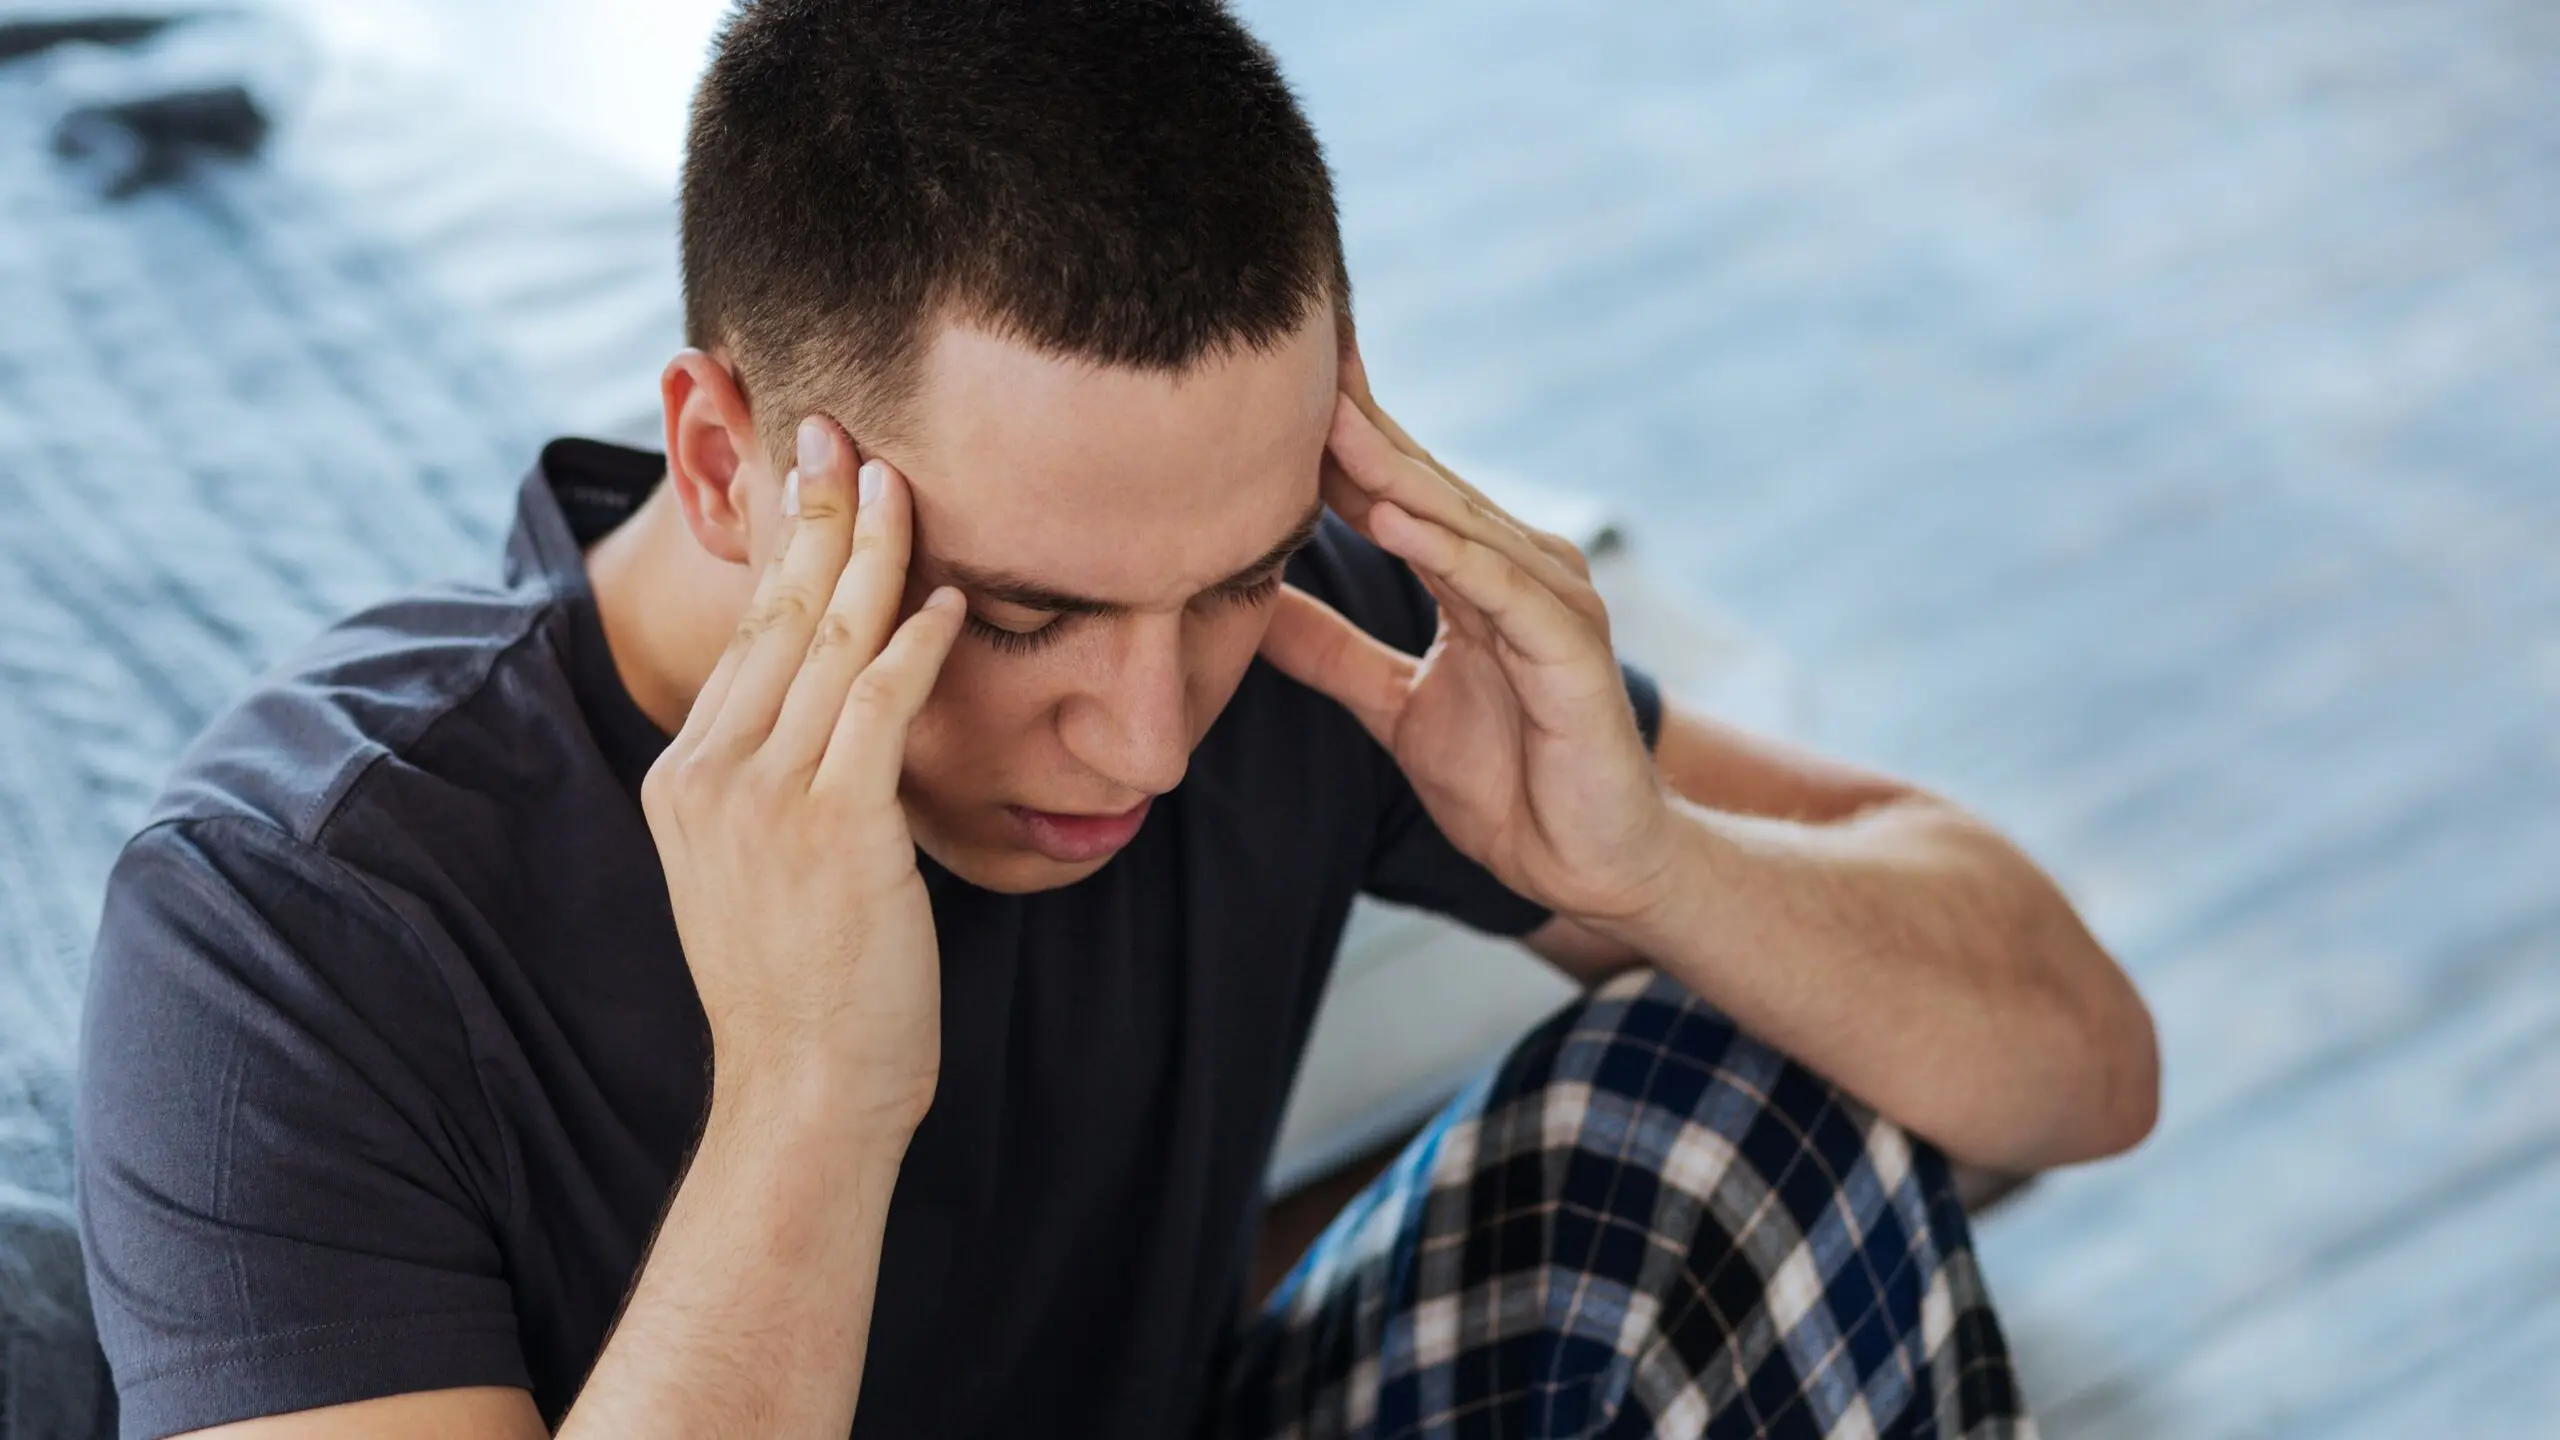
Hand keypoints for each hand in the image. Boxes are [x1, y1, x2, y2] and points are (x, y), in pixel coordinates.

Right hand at [640, 416, 966, 1142]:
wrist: (804, 1090)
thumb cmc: (804, 988)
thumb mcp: (756, 869)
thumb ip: (775, 786)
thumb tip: (830, 722)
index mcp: (684, 776)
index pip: (743, 635)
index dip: (781, 548)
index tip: (805, 474)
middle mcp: (708, 773)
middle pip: (772, 613)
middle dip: (808, 510)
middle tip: (835, 428)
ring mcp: (763, 798)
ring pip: (824, 641)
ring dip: (868, 550)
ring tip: (899, 479)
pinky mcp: (833, 828)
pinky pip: (877, 706)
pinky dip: (913, 643)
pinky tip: (946, 597)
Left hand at [1257, 358, 1677, 924]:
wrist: (1590, 866)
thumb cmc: (1509, 783)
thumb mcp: (1393, 706)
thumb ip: (1329, 652)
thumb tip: (1249, 603)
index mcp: (1479, 574)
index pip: (1401, 487)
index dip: (1343, 437)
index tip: (1275, 386)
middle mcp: (1521, 570)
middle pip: (1428, 486)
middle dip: (1362, 429)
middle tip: (1295, 368)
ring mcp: (1552, 604)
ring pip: (1462, 525)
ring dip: (1396, 476)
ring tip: (1331, 429)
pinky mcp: (1571, 650)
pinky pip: (1502, 590)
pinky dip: (1452, 553)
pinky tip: (1394, 522)